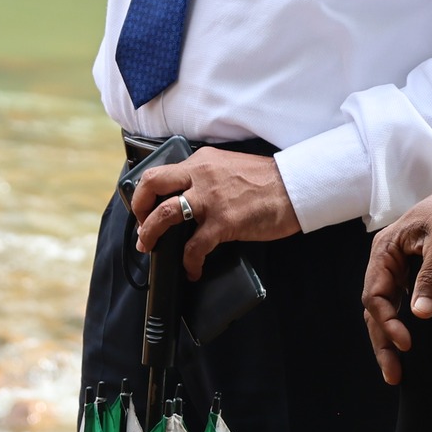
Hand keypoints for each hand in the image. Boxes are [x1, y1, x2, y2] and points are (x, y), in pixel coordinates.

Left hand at [128, 148, 301, 279]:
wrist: (293, 187)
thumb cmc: (266, 180)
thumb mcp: (228, 166)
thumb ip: (207, 175)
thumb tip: (189, 194)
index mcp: (201, 161)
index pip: (162, 171)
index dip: (146, 192)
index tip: (145, 207)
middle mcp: (201, 175)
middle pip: (153, 185)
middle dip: (138, 207)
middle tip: (140, 226)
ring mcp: (211, 199)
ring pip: (165, 214)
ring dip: (151, 234)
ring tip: (149, 247)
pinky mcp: (223, 222)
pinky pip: (194, 247)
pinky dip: (189, 262)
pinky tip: (192, 270)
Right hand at [362, 169, 431, 382]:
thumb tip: (419, 316)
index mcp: (387, 250)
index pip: (376, 294)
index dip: (387, 322)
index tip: (406, 343)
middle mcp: (394, 264)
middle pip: (382, 311)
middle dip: (389, 343)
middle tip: (395, 374)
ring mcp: (412, 273)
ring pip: (406, 313)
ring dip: (422, 335)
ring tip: (428, 359)